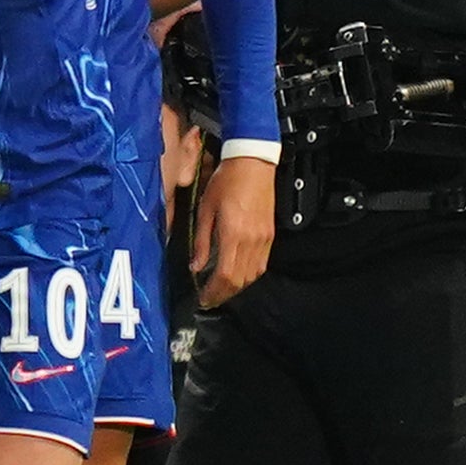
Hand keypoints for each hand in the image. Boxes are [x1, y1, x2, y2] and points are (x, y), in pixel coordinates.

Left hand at [191, 153, 274, 306]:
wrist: (252, 164)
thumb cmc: (226, 182)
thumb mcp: (205, 209)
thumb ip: (201, 240)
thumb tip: (196, 265)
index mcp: (233, 235)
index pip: (224, 275)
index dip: (213, 292)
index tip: (203, 298)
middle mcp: (251, 241)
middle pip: (239, 280)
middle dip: (223, 294)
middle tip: (210, 300)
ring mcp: (263, 239)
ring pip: (252, 275)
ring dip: (237, 287)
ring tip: (221, 291)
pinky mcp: (270, 236)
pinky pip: (261, 264)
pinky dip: (249, 275)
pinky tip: (238, 275)